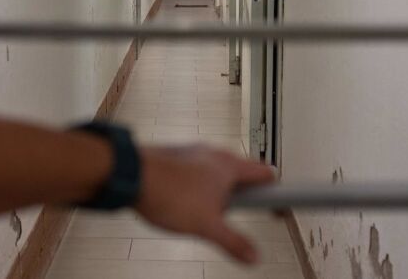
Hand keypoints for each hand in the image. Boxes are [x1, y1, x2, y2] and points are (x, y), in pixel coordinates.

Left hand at [134, 145, 275, 263]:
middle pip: (241, 172)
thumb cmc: (167, 192)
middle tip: (234, 214)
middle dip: (242, 194)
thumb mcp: (206, 226)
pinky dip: (196, 185)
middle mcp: (214, 153)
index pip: (266, 174)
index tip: (278, 206)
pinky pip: (195, 170)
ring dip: (217, 190)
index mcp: (229, 166)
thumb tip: (253, 255)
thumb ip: (233, 242)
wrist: (130, 174)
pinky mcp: (175, 156)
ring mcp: (193, 152)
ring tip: (203, 212)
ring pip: (216, 171)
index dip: (276, 192)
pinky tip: (183, 202)